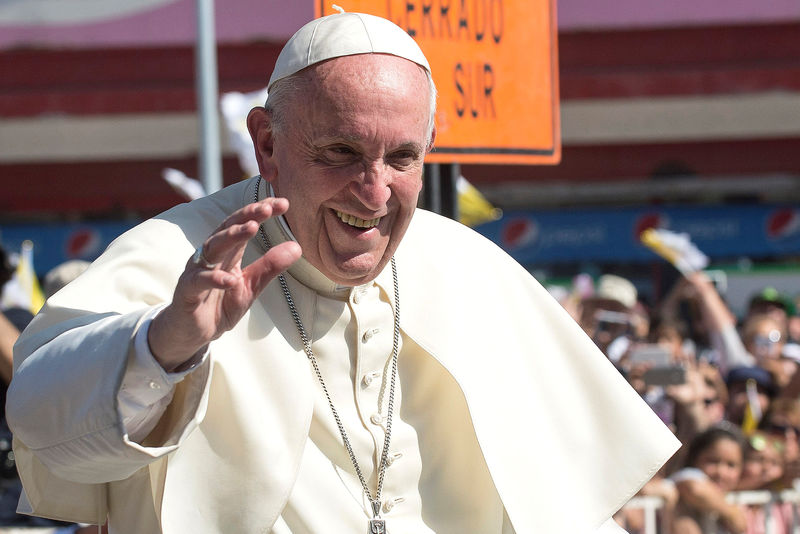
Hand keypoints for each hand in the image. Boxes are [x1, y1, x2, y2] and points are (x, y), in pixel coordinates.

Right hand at [148, 197, 301, 369]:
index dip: (261, 212)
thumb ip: (270, 267)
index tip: (283, 203)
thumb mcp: (251, 286)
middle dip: (247, 215)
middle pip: (227, 228)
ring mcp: (197, 271)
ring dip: (232, 237)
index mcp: (228, 252)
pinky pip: (199, 281)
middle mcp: (211, 255)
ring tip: (252, 228)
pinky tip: (230, 279)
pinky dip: (214, 279)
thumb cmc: (220, 304)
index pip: (244, 224)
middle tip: (267, 208)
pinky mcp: (187, 291)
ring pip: (212, 247)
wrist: (192, 332)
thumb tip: (297, 247)